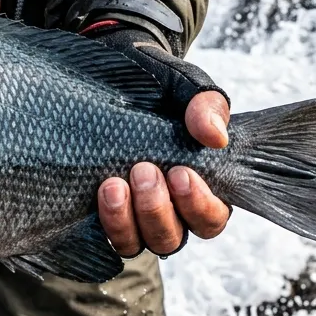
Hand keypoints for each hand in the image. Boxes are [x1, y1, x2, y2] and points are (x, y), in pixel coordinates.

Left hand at [92, 27, 231, 256]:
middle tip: (143, 170)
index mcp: (201, 188)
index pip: (211, 219)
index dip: (199, 206)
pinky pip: (105, 235)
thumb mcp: (186, 87)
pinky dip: (105, 219)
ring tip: (114, 183)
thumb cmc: (160, 86)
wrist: (116, 72)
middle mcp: (169, 211)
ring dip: (126, 219)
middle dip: (156, 209)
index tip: (181, 173)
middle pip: (172, 238)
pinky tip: (101, 190)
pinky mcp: (103, 212)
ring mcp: (134, 216)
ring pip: (136, 243)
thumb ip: (206, 107)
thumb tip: (215, 137)